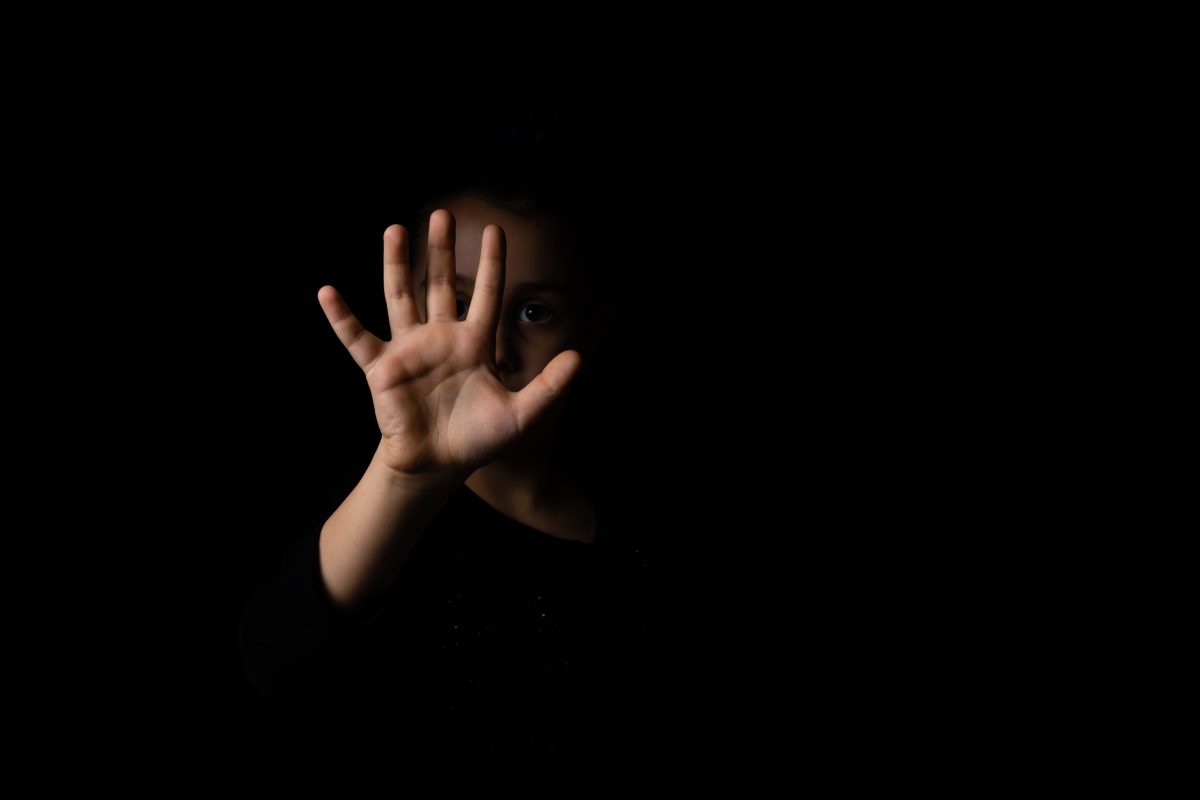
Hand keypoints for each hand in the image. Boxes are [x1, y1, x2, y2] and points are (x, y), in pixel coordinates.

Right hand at [317, 210, 581, 475]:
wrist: (438, 466)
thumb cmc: (478, 440)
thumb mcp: (521, 414)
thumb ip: (549, 386)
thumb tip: (578, 357)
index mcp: (474, 343)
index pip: (487, 294)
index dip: (492, 264)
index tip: (496, 230)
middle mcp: (441, 338)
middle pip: (442, 284)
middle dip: (442, 250)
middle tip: (441, 215)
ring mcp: (410, 349)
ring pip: (402, 297)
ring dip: (397, 264)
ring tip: (395, 230)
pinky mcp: (382, 368)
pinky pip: (358, 338)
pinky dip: (342, 318)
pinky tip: (327, 293)